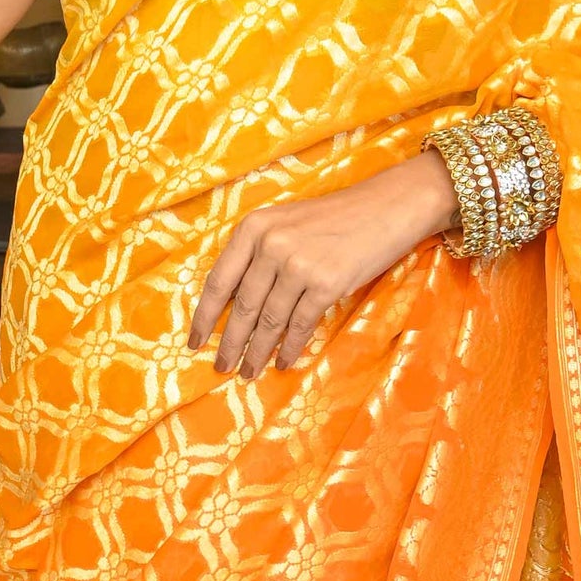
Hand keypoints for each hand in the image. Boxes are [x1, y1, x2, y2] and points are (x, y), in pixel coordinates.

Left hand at [189, 153, 460, 378]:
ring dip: (256, 352)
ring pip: (268, 321)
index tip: (194, 342)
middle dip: (230, 343)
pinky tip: (281, 362)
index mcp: (253, 228)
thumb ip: (256, 255)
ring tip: (249, 371)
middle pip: (241, 306)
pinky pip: (299, 325)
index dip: (204, 316)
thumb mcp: (284, 224)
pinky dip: (288, 348)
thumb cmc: (333, 219)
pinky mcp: (326, 283)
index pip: (218, 280)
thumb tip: (231, 306)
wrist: (385, 208)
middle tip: (221, 367)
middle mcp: (270, 244)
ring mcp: (298, 264)